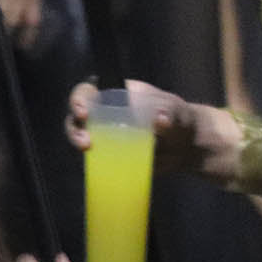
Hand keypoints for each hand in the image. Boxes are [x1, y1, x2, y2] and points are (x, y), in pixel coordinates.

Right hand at [66, 80, 240, 181]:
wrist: (187, 147)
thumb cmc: (179, 118)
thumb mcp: (176, 111)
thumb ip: (169, 113)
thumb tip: (160, 120)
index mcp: (116, 95)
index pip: (87, 91)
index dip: (79, 99)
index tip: (83, 111)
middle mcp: (105, 113)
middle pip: (77, 117)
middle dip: (75, 128)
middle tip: (86, 142)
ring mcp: (105, 135)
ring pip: (81, 137)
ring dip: (78, 143)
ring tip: (88, 152)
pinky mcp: (110, 156)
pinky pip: (94, 159)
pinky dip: (92, 164)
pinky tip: (97, 170)